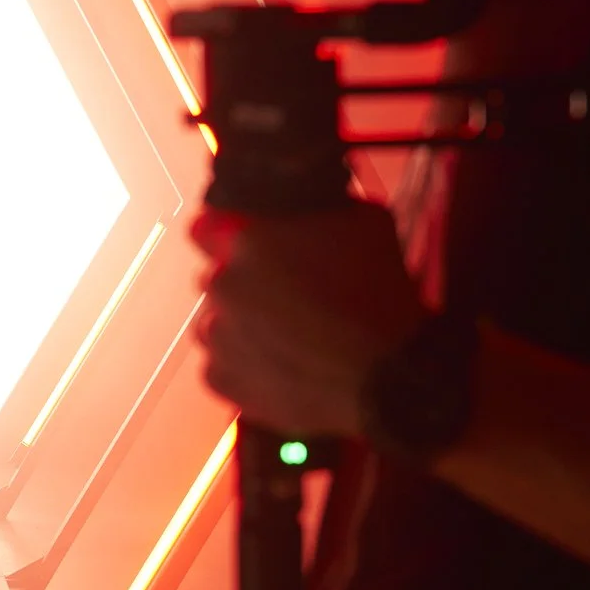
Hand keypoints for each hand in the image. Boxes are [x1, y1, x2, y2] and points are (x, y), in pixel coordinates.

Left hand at [191, 202, 430, 433]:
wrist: (385, 376)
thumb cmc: (379, 298)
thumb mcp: (365, 224)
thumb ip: (320, 210)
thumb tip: (310, 210)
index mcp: (248, 240)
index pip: (204, 229)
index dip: (223, 238)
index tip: (242, 249)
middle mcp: (224, 284)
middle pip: (214, 279)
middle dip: (240, 286)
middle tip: (281, 299)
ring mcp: (219, 335)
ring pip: (213, 324)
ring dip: (238, 327)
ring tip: (282, 339)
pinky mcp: (222, 379)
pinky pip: (220, 367)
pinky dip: (243, 368)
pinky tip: (279, 366)